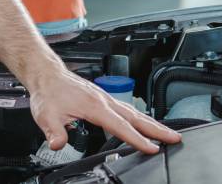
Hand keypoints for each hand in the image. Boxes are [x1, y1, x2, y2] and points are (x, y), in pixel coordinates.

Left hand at [27, 66, 180, 154]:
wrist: (47, 74)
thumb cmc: (48, 92)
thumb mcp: (46, 115)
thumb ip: (54, 132)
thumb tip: (58, 144)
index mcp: (95, 106)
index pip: (121, 126)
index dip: (138, 139)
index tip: (153, 148)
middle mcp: (104, 100)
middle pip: (136, 117)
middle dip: (157, 129)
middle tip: (175, 138)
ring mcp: (105, 98)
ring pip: (134, 112)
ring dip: (152, 123)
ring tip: (166, 133)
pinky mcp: (102, 98)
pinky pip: (127, 108)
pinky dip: (139, 117)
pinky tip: (142, 123)